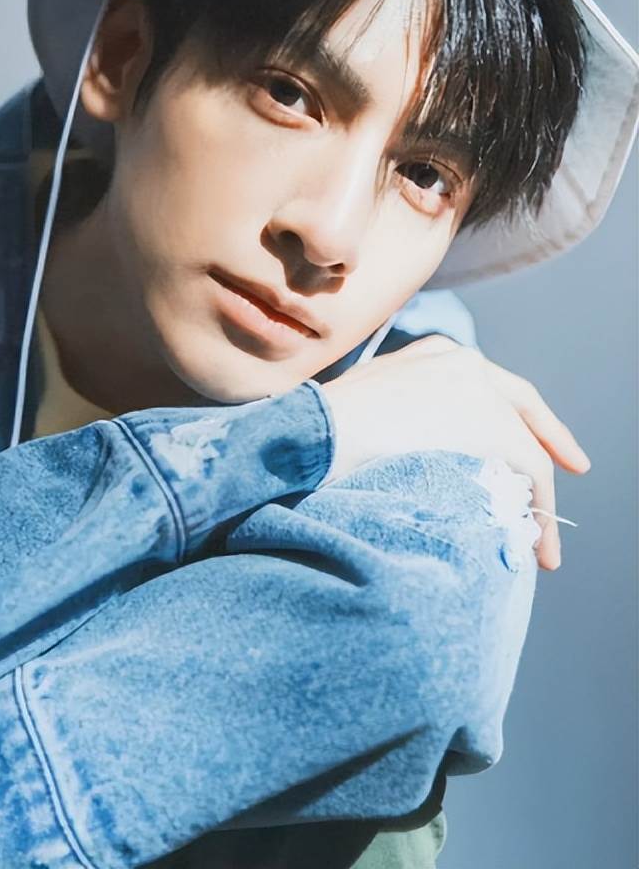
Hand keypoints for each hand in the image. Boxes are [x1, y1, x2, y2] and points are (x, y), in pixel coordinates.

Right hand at [320, 335, 589, 571]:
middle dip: (551, 441)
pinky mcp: (491, 422)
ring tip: (543, 542)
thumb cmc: (326, 429)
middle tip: (575, 467)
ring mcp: (480, 388)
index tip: (531, 442)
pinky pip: (532, 469)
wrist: (322, 430)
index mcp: (434, 353)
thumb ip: (402, 414)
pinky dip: (542, 510)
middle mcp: (463, 361)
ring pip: (528, 445)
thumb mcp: (370, 407)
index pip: (489, 384)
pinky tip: (539, 544)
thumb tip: (415, 446)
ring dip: (541, 497)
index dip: (515, 416)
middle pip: (522, 405)